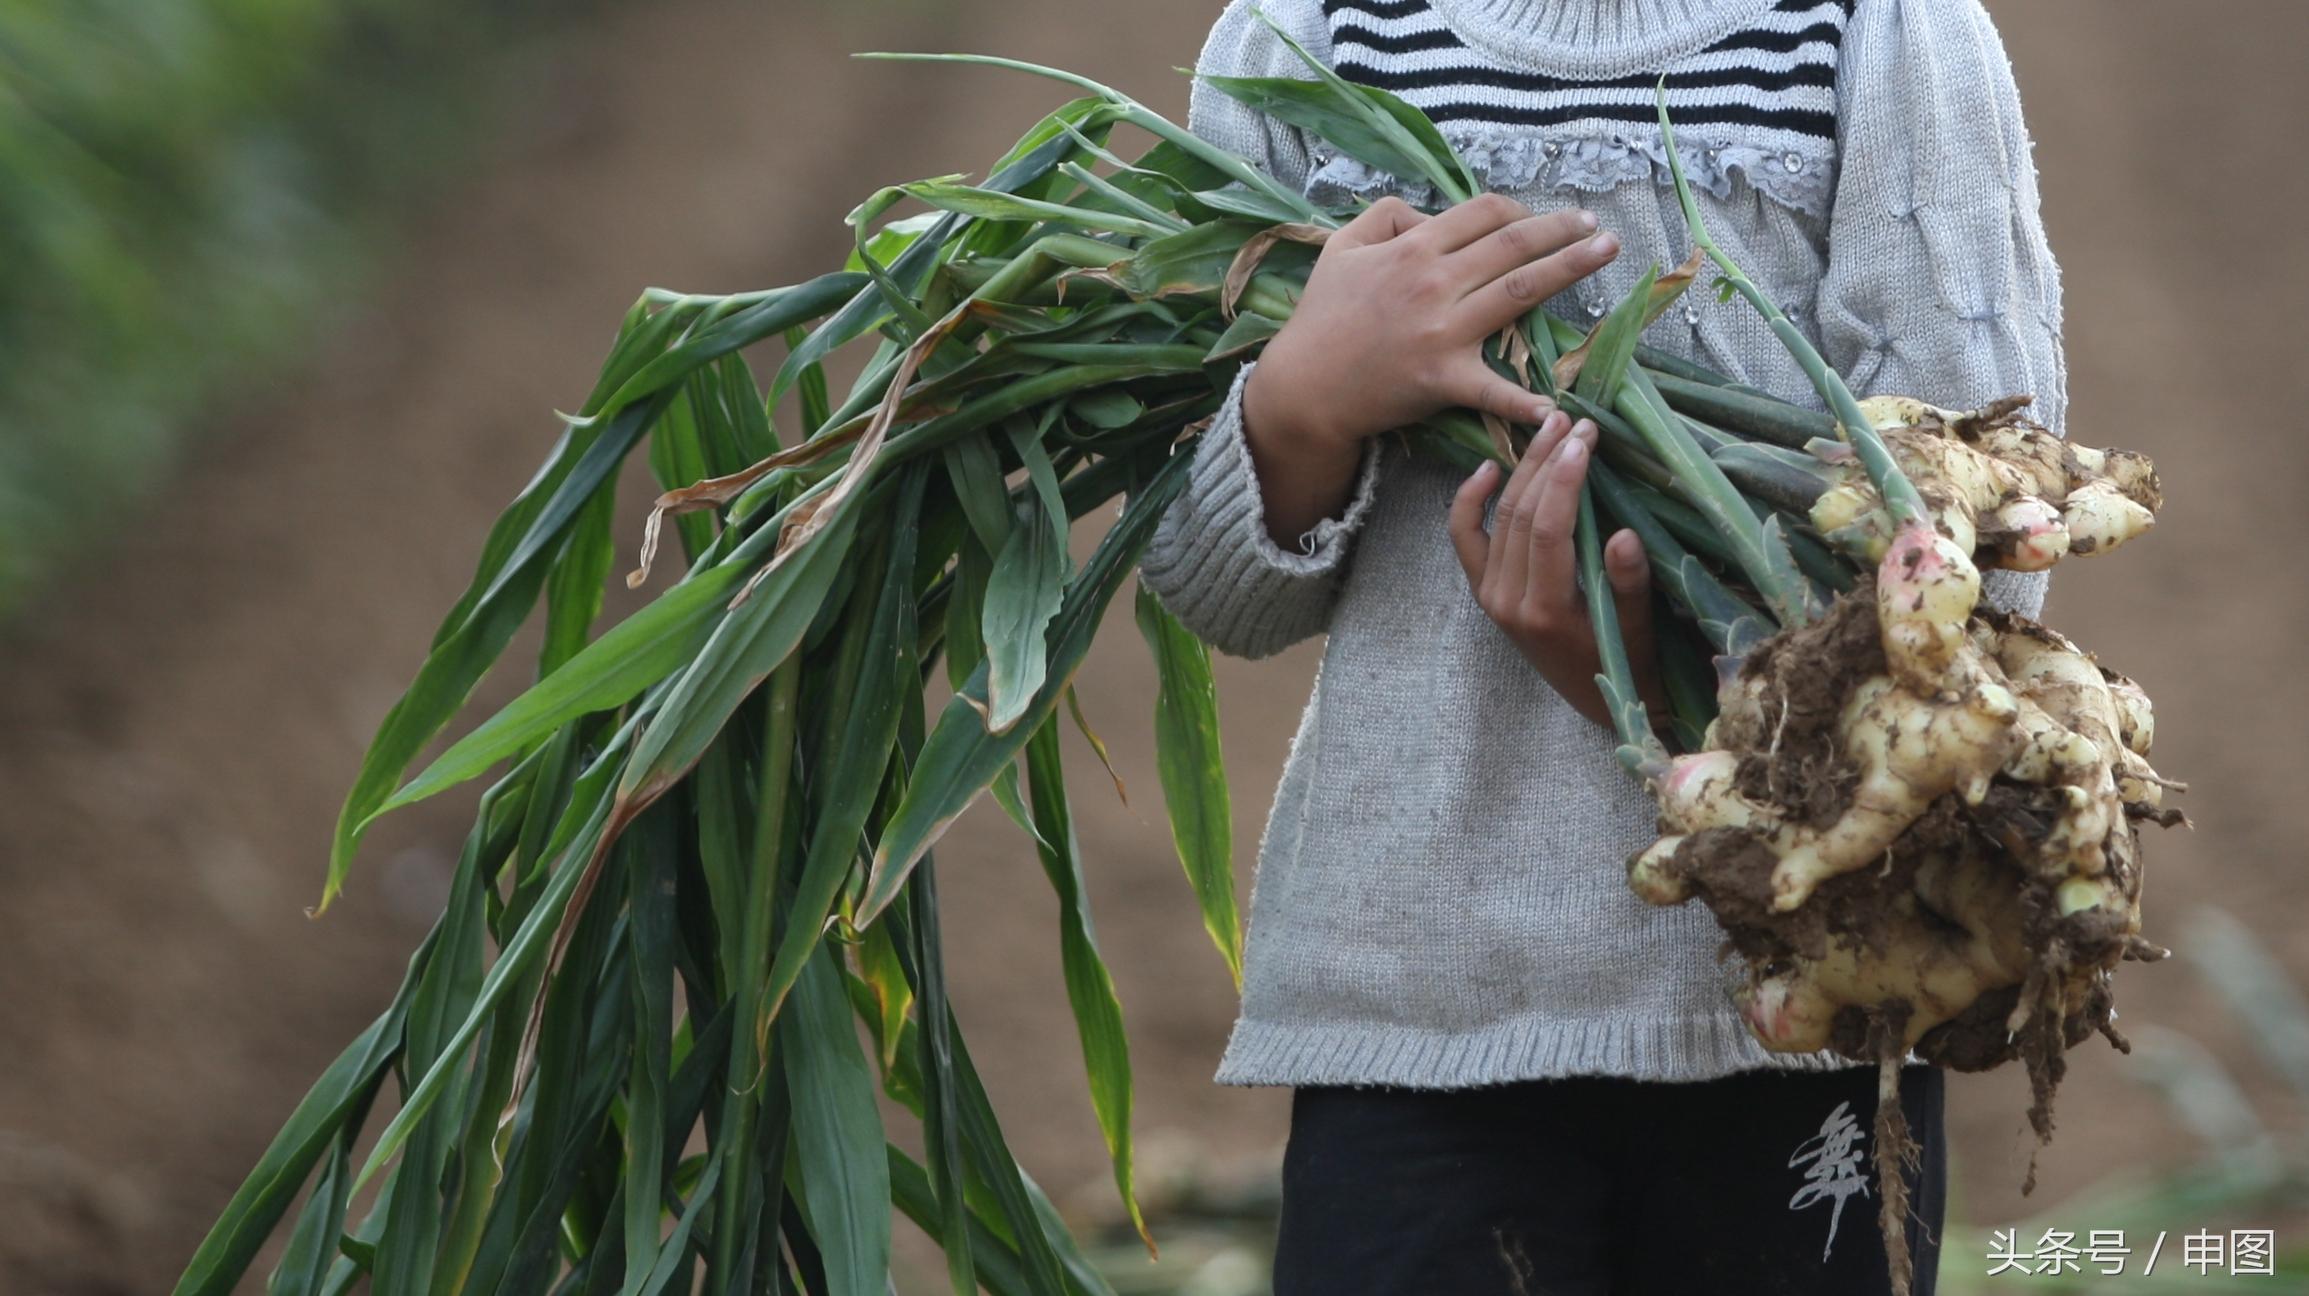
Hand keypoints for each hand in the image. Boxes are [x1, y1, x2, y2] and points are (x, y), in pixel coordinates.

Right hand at [1239, 194, 1620, 546]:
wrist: (1303, 387)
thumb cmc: (1321, 317)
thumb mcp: (1341, 248)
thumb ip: (1385, 217)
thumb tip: (1429, 214)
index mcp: (1413, 249)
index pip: (1483, 214)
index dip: (1519, 209)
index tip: (1542, 218)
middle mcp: (1435, 283)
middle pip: (1513, 244)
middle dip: (1563, 229)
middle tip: (1596, 225)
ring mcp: (1443, 332)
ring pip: (1520, 292)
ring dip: (1571, 268)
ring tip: (1606, 253)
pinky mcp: (1444, 379)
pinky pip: (1492, 390)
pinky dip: (1524, 400)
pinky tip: (1558, 407)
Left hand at [1447, 412, 1664, 731]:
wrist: (1595, 700)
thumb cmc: (1626, 663)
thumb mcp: (1638, 629)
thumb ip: (1628, 584)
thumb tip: (1623, 534)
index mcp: (1545, 611)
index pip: (1548, 531)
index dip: (1565, 481)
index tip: (1585, 439)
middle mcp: (1507, 602)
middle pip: (1520, 516)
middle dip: (1546, 463)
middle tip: (1572, 420)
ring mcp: (1490, 596)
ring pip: (1497, 519)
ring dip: (1520, 470)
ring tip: (1546, 428)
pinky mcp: (1484, 592)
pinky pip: (1465, 539)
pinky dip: (1469, 501)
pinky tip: (1487, 467)